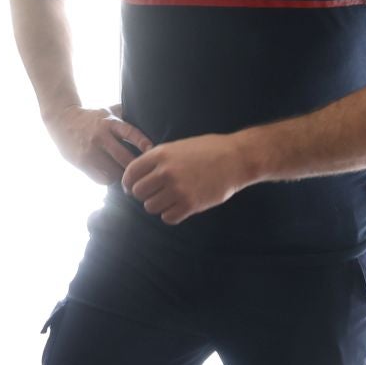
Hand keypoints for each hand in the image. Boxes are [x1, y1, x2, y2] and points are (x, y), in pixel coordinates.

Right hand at [45, 106, 153, 184]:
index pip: (131, 133)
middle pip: (124, 158)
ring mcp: (90, 151)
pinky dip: (108, 179)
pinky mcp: (82, 162)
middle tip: (143, 173)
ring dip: (121, 175)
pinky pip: (101, 178)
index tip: (153, 151)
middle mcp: (101, 136)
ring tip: (126, 175)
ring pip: (114, 172)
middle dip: (135, 168)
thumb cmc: (91, 117)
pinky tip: (110, 175)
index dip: (143, 143)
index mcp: (110, 122)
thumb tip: (151, 116)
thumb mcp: (108, 111)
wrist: (61, 120)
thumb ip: (126, 114)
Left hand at [121, 134, 250, 224]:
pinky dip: (170, 215)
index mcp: (161, 154)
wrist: (236, 158)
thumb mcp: (178, 147)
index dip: (129, 183)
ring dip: (157, 206)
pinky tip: (178, 208)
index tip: (132, 188)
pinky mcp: (190, 204)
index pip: (131, 173)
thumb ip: (159, 159)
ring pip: (151, 207)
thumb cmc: (208, 150)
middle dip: (144, 195)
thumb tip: (139, 174)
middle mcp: (166, 172)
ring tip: (169, 200)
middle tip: (155, 194)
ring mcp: (178, 189)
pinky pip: (168, 218)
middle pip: (138, 192)